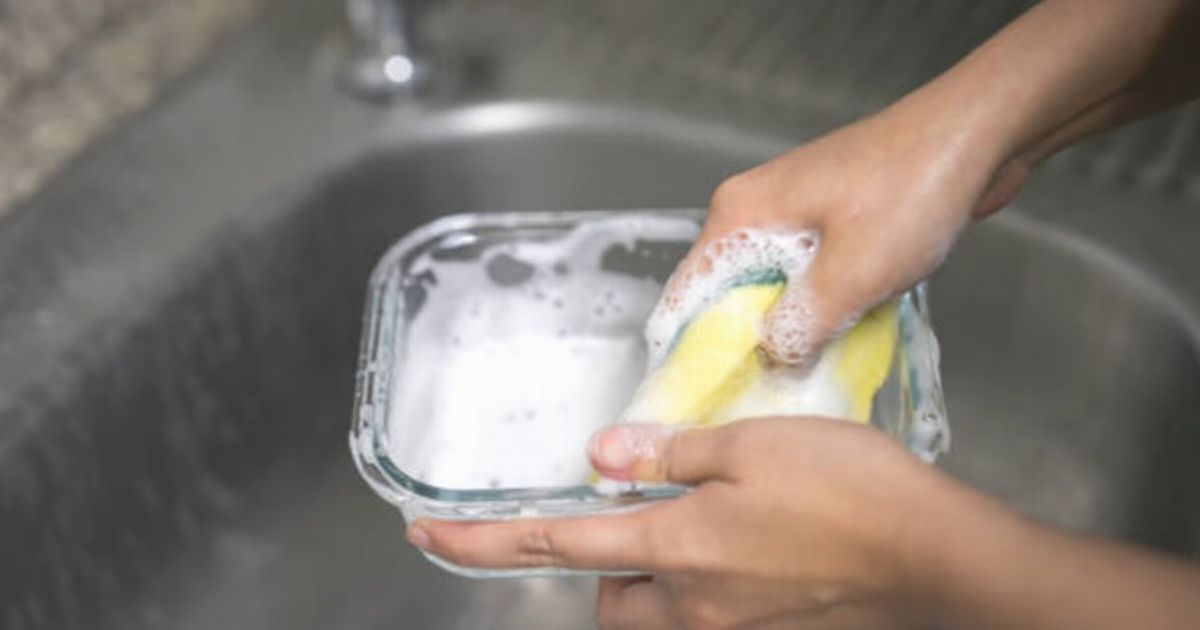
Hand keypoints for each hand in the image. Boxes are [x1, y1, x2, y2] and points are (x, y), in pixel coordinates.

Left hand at [406, 418, 984, 628]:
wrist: (939, 561)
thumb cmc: (851, 492)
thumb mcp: (752, 445)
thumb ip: (669, 454)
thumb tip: (602, 457)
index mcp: (676, 548)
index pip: (553, 545)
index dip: (480, 543)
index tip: (425, 537)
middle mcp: (692, 605)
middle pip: (610, 599)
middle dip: (604, 566)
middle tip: (637, 516)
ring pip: (656, 618)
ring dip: (651, 583)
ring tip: (697, 533)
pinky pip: (708, 623)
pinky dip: (701, 594)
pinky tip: (747, 556)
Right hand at [670, 108, 1010, 365]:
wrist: (977, 134)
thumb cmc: (911, 189)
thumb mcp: (850, 274)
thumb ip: (798, 327)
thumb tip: (771, 362)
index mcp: (741, 212)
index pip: (687, 291)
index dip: (689, 349)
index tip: (702, 395)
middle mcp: (756, 208)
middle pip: (726, 293)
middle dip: (741, 345)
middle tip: (758, 397)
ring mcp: (795, 211)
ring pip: (771, 287)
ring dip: (786, 328)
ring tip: (797, 378)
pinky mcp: (830, 219)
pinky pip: (806, 276)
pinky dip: (816, 307)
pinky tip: (836, 339)